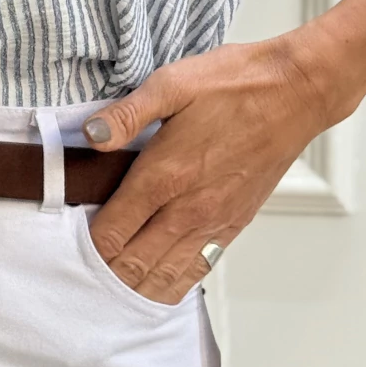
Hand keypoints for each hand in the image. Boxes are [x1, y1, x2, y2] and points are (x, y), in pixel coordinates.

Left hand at [80, 38, 330, 304]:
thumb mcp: (171, 83)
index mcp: (165, 174)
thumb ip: (127, 114)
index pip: (113, 230)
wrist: (294, 93)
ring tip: (113, 278)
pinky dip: (172, 282)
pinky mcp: (235, 224)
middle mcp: (188, 208)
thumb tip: (91, 135)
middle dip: (105, 267)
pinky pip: (198, 270)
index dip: (87, 241)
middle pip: (133, 263)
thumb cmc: (234, 83)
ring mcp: (214, 221)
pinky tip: (158, 280)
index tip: (71, 233)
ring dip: (136, 283)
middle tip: (84, 260)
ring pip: (165, 276)